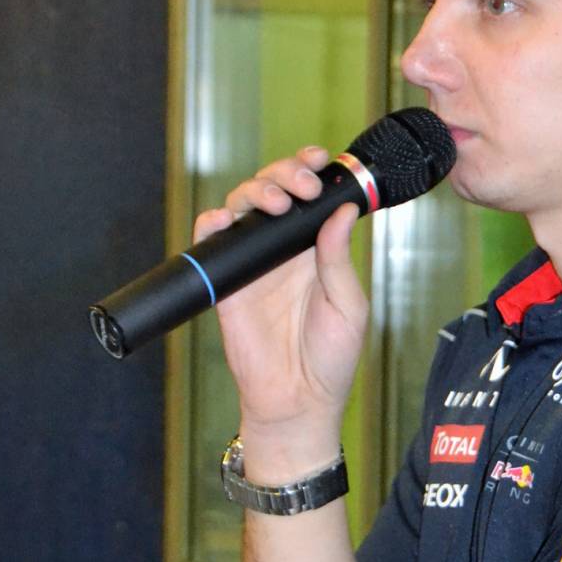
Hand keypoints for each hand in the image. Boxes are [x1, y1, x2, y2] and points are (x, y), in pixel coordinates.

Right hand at [194, 147, 369, 468]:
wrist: (297, 401)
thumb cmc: (330, 359)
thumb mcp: (348, 306)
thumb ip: (339, 259)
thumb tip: (342, 211)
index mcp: (317, 249)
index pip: (310, 196)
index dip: (310, 171)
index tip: (320, 161)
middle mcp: (283, 250)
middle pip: (274, 190)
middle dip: (285, 173)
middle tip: (301, 186)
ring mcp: (253, 263)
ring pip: (242, 206)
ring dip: (255, 190)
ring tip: (275, 203)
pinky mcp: (227, 283)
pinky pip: (212, 242)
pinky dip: (213, 223)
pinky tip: (227, 219)